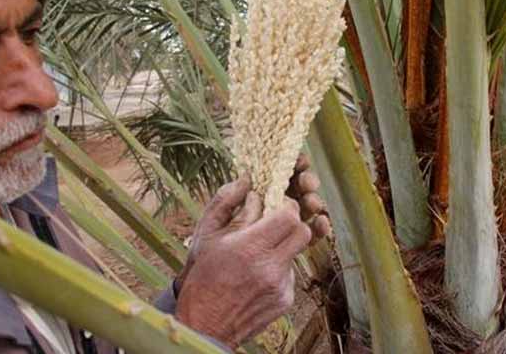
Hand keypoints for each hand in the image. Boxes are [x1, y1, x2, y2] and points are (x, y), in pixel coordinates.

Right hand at [174, 157, 329, 347]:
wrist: (204, 325)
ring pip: (297, 252)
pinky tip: (257, 274)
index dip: (286, 206)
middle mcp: (270, 268)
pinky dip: (278, 268)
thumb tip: (245, 180)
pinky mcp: (285, 301)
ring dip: (283, 246)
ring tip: (258, 253)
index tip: (275, 206)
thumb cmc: (202, 276)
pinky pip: (291, 274)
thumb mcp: (206, 234)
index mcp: (250, 248)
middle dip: (292, 223)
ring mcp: (281, 286)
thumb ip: (225, 202)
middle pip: (303, 232)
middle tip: (275, 223)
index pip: (289, 216)